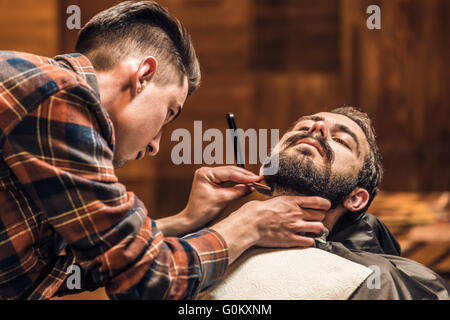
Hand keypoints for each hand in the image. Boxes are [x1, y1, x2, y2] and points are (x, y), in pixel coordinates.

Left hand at [180, 166, 261, 231]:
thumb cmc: (201, 211)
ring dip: (242, 178)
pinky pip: (227, 180)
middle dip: (244, 176)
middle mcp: (206, 172)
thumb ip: (238, 191)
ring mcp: (209, 176)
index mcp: (206, 173)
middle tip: (258, 179)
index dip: (244, 176)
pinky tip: (246, 183)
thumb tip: (251, 186)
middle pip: (230, 171)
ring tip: (254, 181)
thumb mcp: (222, 199)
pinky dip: (237, 182)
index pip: (229, 172)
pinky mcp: (212, 182)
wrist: (192, 220)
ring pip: (230, 174)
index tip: (255, 179)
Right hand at [211, 195, 329, 262]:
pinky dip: (310, 241)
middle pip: (321, 215)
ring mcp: (295, 227)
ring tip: (312, 230)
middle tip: (315, 219)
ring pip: (319, 228)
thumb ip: (283, 202)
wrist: (249, 225)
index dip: (325, 204)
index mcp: (291, 201)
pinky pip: (310, 241)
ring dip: (317, 230)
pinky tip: (305, 240)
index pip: (317, 201)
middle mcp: (296, 213)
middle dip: (320, 217)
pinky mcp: (292, 239)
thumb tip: (283, 204)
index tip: (325, 206)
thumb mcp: (271, 200)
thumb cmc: (255, 211)